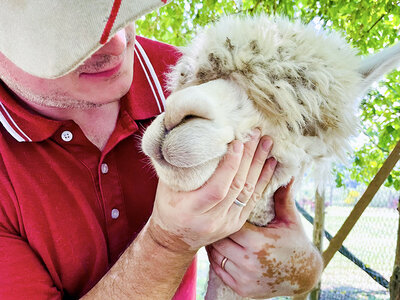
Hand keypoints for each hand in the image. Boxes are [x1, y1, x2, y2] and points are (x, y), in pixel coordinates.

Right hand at [148, 130, 277, 253]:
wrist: (174, 239)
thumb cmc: (167, 206)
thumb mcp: (166, 187)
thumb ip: (181, 167)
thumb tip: (191, 136)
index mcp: (191, 210)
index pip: (218, 188)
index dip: (230, 165)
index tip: (237, 142)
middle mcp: (211, 220)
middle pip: (236, 186)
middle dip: (248, 158)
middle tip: (255, 134)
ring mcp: (226, 224)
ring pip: (248, 192)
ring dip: (259, 165)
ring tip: (266, 142)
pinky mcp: (236, 223)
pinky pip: (253, 199)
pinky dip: (263, 179)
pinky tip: (270, 163)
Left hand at [207, 180, 322, 297]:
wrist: (303, 275)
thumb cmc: (295, 242)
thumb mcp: (290, 219)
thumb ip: (282, 196)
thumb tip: (286, 171)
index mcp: (259, 243)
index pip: (229, 225)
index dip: (225, 215)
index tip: (223, 207)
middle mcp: (249, 263)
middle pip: (219, 241)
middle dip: (217, 229)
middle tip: (213, 217)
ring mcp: (244, 279)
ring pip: (216, 256)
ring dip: (214, 244)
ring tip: (214, 230)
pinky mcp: (242, 289)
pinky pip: (219, 271)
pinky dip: (217, 260)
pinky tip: (220, 248)